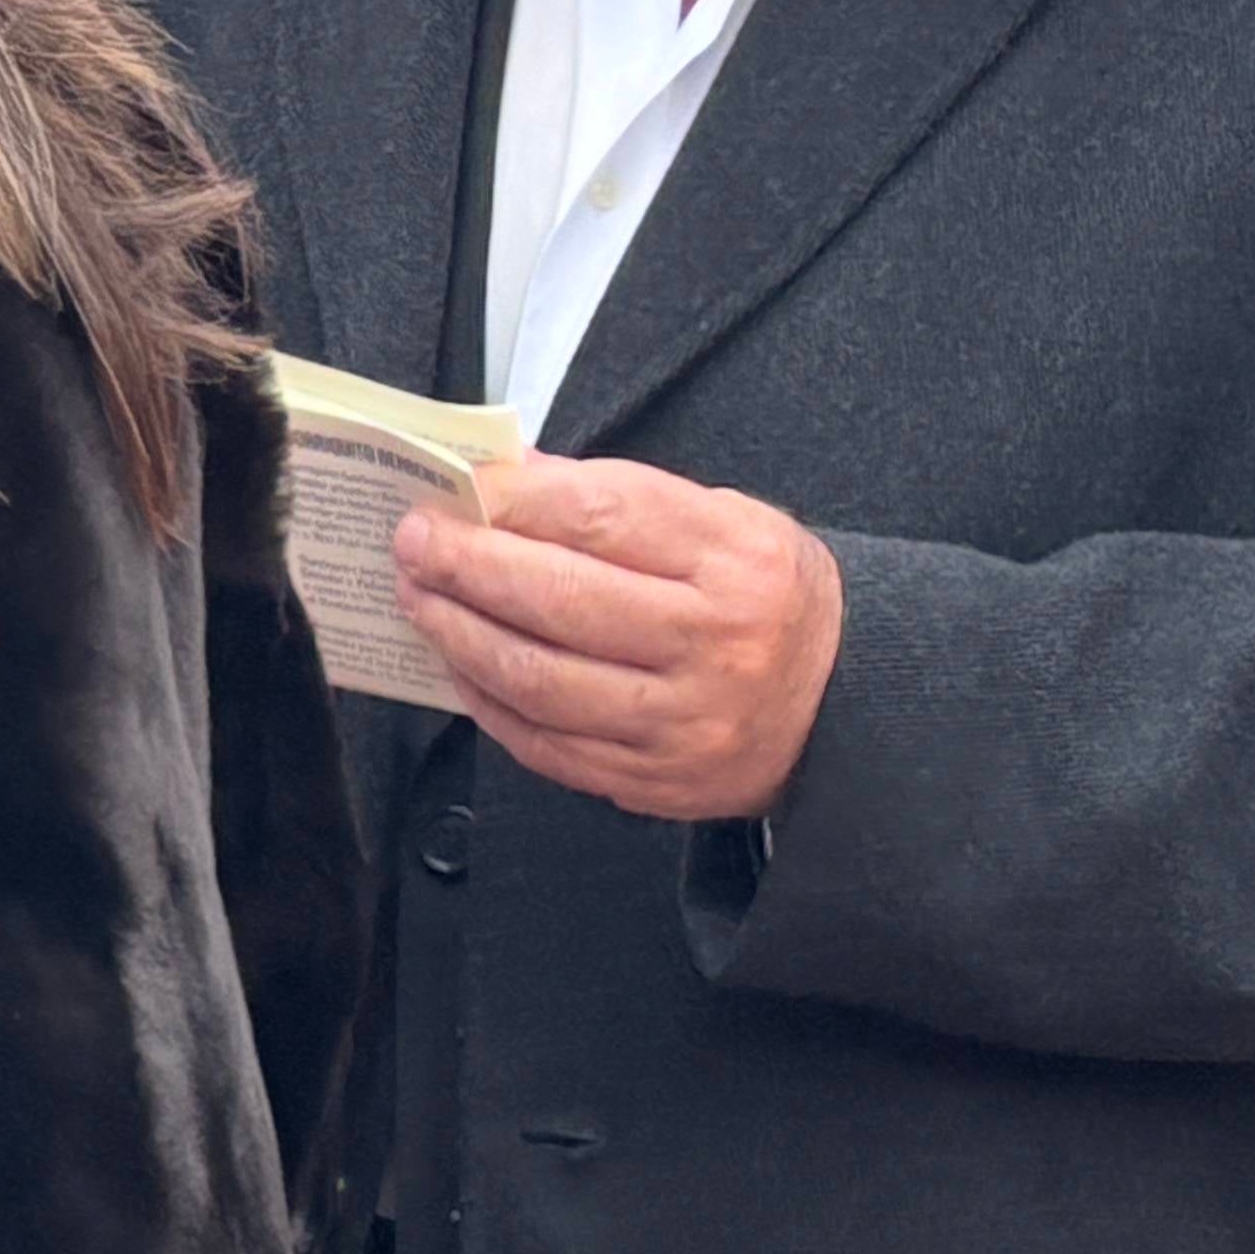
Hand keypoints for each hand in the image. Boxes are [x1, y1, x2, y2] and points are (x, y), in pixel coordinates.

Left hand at [391, 450, 843, 821]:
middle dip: (468, 566)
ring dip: (459, 633)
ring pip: (538, 679)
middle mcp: (714, 645)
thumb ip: (616, 496)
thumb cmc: (766, 598)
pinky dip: (486, 698)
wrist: (839, 703)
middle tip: (415, 541)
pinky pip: (543, 743)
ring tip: (420, 597)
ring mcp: (682, 722)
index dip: (518, 500)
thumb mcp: (721, 520)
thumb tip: (508, 474)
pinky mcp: (653, 780)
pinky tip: (459, 662)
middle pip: (561, 600)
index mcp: (736, 562)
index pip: (605, 517)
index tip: (461, 486)